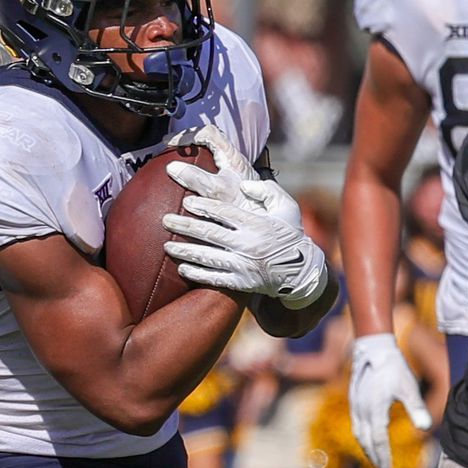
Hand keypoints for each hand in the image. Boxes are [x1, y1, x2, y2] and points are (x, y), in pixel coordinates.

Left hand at [162, 179, 328, 307]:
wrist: (302, 272)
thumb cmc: (289, 233)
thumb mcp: (287, 206)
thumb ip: (268, 190)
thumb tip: (245, 184)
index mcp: (258, 224)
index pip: (225, 213)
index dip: (204, 207)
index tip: (186, 201)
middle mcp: (249, 245)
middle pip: (210, 234)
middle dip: (185, 226)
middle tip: (165, 220)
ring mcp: (245, 266)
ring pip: (208, 257)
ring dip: (185, 251)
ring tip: (166, 245)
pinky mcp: (242, 283)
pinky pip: (215, 278)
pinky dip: (197, 273)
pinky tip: (181, 267)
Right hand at [166, 125, 260, 207]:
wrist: (266, 231)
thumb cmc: (249, 210)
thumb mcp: (219, 191)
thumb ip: (197, 178)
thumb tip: (173, 167)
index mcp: (233, 159)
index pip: (209, 133)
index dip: (188, 134)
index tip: (171, 143)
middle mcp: (232, 165)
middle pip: (205, 144)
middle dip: (184, 144)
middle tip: (167, 150)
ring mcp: (231, 177)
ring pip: (206, 159)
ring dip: (188, 159)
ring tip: (170, 164)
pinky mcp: (228, 190)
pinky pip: (206, 176)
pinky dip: (191, 177)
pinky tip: (180, 186)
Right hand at [349, 333, 431, 467]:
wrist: (374, 350)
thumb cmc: (394, 369)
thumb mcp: (409, 387)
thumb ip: (417, 408)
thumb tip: (425, 428)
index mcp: (375, 409)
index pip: (377, 439)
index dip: (383, 456)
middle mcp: (362, 409)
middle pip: (365, 440)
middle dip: (374, 457)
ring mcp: (356, 405)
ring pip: (358, 433)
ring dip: (366, 448)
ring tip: (376, 459)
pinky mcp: (354, 401)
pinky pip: (356, 424)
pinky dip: (362, 436)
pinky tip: (370, 439)